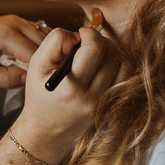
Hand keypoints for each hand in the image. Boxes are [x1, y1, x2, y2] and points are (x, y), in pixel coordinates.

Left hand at [0, 15, 45, 87]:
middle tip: (36, 78)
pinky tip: (30, 60)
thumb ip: (5, 79)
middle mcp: (15, 22)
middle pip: (46, 44)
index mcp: (6, 34)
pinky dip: (40, 47)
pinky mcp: (20, 21)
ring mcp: (18, 19)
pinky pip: (40, 34)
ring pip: (46, 38)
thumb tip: (28, 79)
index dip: (40, 71)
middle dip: (45, 61)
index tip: (36, 83)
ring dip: (44, 53)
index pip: (37, 55)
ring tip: (32, 69)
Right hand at [10, 24, 128, 164]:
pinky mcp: (113, 106)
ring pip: (124, 64)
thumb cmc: (41, 94)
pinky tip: (105, 65)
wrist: (48, 130)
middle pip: (112, 54)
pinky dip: (119, 65)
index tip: (80, 35)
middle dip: (101, 41)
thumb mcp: (36, 65)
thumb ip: (54, 42)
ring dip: (112, 52)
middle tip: (88, 44)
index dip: (88, 33)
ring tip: (97, 54)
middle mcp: (91, 98)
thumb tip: (78, 34)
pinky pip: (127, 78)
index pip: (94, 48)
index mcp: (70, 88)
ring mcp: (105, 104)